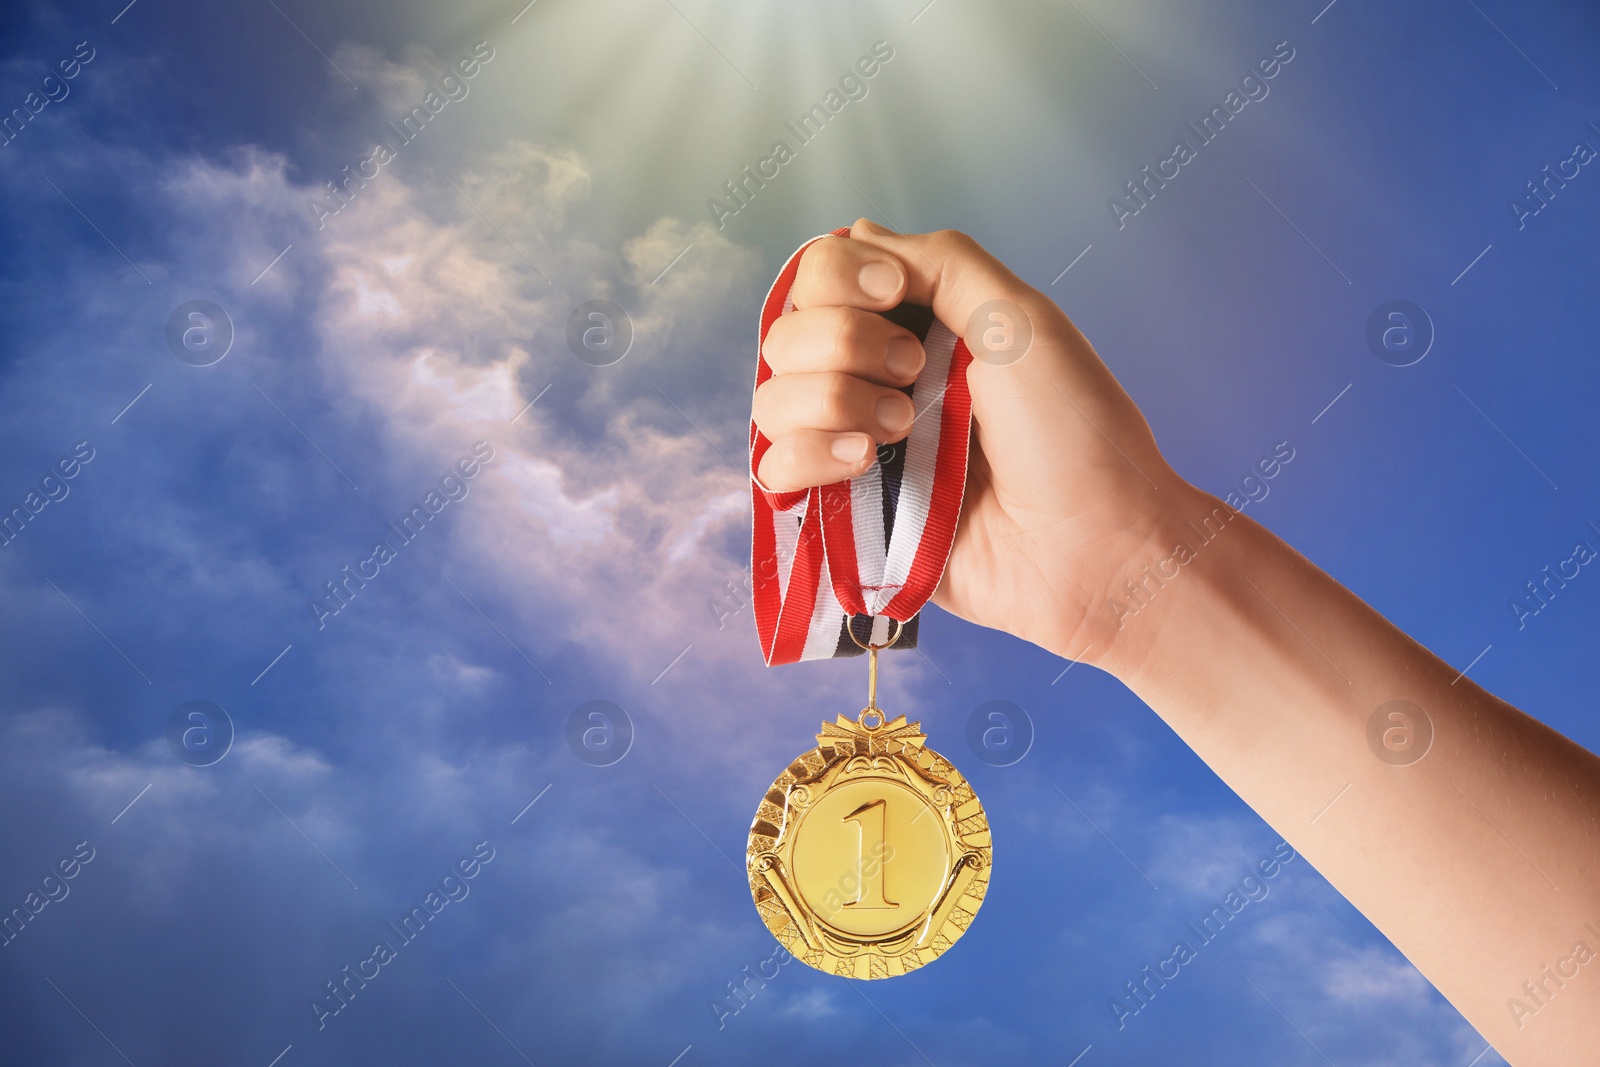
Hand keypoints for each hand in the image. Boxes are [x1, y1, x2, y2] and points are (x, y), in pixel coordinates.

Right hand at [752, 218, 1192, 664]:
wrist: (1091, 545)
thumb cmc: (1075, 432)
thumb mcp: (1019, 317)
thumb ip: (939, 262)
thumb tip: (857, 233)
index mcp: (918, 326)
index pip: (820, 275)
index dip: (838, 278)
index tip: (893, 296)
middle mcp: (877, 380)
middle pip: (788, 333)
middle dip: (842, 345)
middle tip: (915, 375)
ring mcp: (857, 447)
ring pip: (773, 400)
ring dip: (832, 403)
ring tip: (901, 434)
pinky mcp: (847, 512)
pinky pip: (775, 470)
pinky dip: (807, 456)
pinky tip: (862, 465)